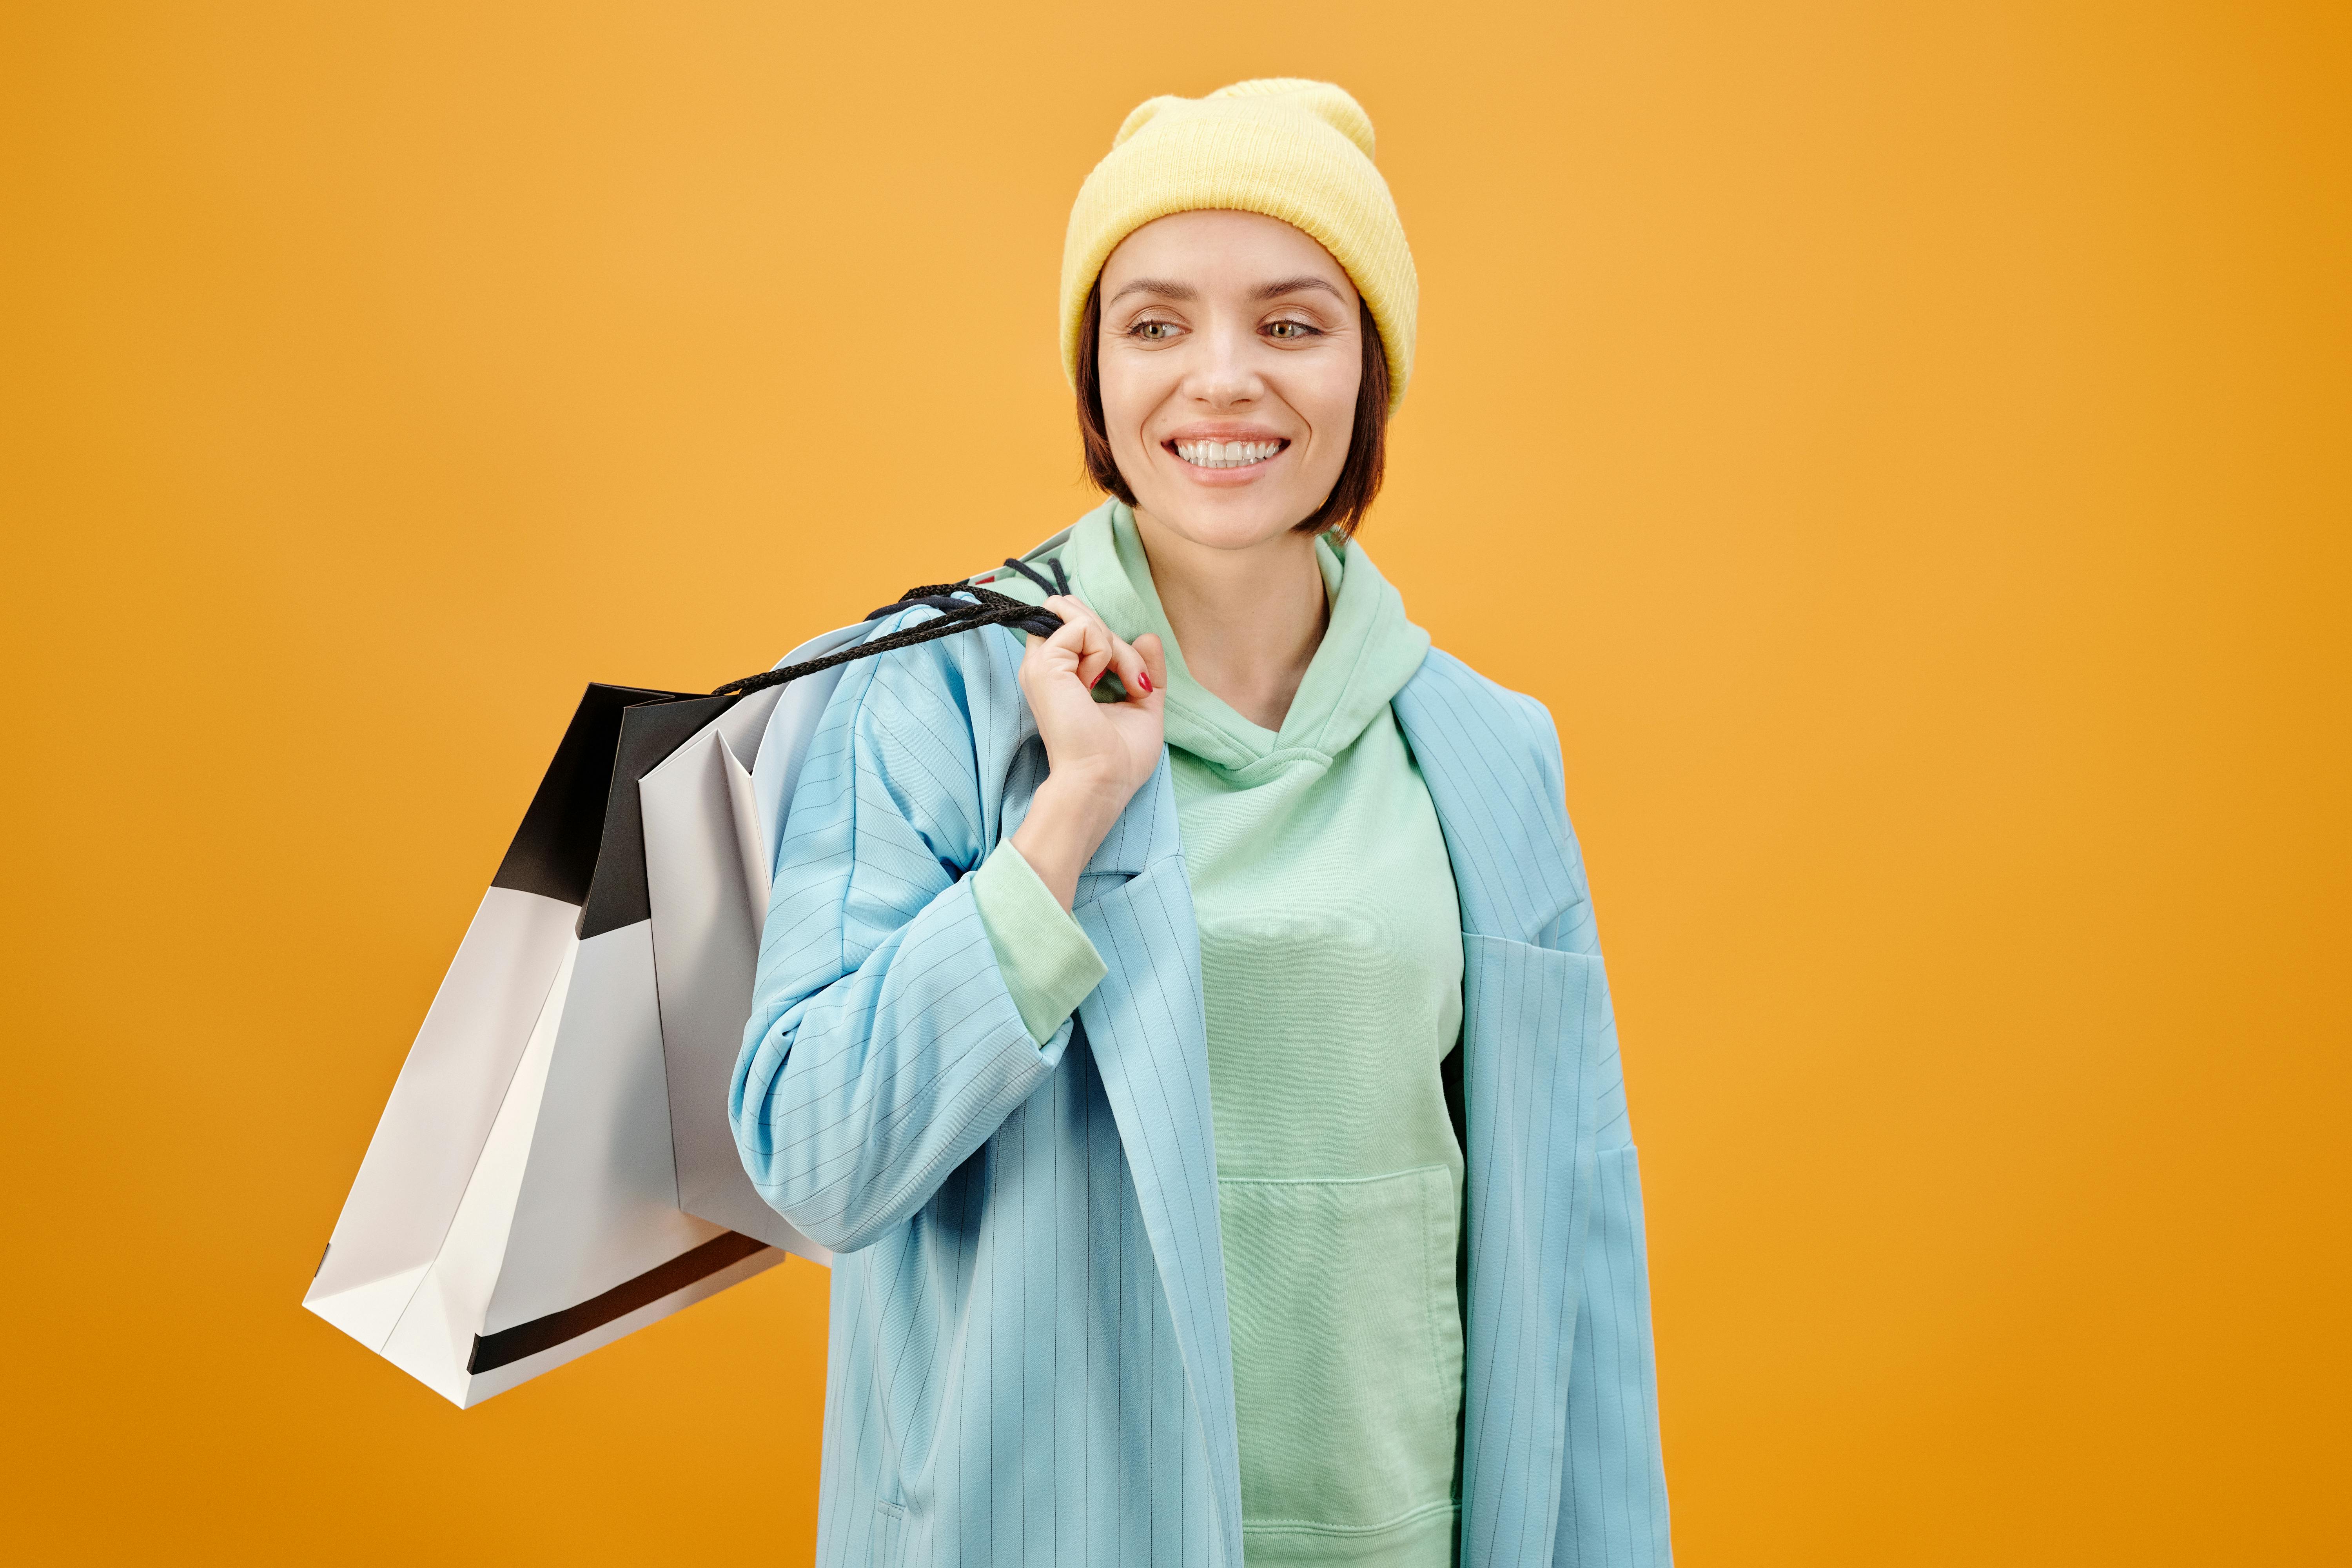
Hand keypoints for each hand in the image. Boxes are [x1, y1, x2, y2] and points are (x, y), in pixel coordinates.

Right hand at [1011, 595, 1167, 908]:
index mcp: (1061, 677)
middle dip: (1117, 640)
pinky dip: (1108, 651)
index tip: (1136, 685)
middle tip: (1132, 682)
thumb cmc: (1119, 759)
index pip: (1081, 629)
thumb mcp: (1143, 705)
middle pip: (1079, 616)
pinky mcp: (1046, 665)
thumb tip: (1147, 635)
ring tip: (1127, 685)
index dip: (1114, 643)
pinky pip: (1084, 628)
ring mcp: (1041, 663)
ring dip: (1118, 648)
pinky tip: (1102, 682)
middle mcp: (1045, 666)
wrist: (1101, 782)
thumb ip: (1145, 670)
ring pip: (1084, 619)